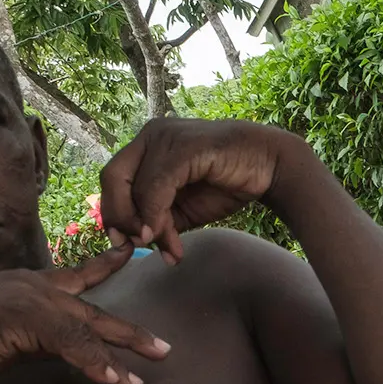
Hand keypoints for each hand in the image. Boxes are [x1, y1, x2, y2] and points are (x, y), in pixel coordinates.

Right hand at [0, 246, 168, 383]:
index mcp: (27, 283)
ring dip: (121, 354)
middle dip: (130, 333)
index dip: (105, 265)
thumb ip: (38, 338)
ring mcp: (33, 299)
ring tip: (146, 376)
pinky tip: (117, 380)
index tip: (129, 253)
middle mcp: (35, 286)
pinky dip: (97, 364)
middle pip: (94, 310)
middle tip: (163, 349)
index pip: (76, 274)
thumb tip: (67, 352)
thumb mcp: (6, 334)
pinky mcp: (30, 318)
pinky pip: (74, 343)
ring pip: (89, 328)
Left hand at [99, 118, 306, 261]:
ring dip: (143, 225)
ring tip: (164, 248)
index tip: (127, 243)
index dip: (114, 213)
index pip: (112, 180)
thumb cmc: (230, 183)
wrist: (271, 167)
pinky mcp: (182, 148)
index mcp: (147, 147)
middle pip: (111, 179)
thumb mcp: (185, 208)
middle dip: (118, 217)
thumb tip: (138, 241)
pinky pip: (156, 187)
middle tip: (136, 245)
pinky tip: (167, 239)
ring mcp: (165, 137)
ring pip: (132, 186)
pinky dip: (156, 217)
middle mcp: (151, 135)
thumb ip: (160, 219)